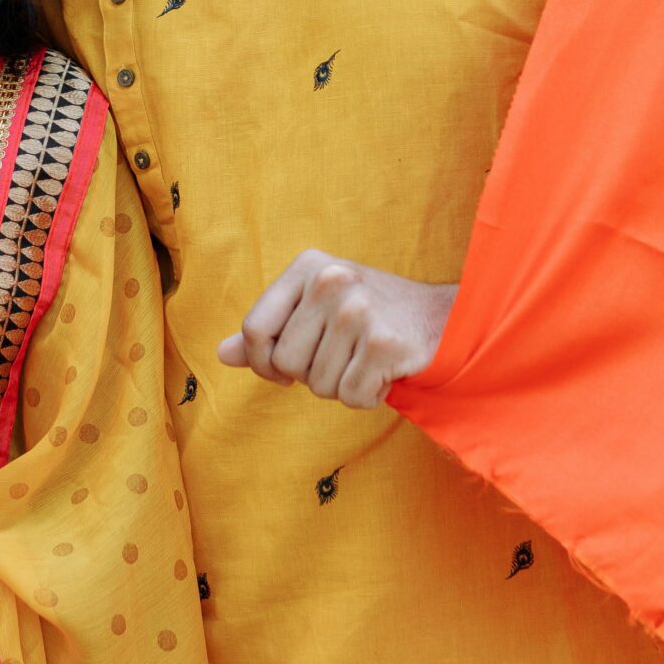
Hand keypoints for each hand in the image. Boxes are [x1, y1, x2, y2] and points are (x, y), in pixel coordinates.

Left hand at [217, 249, 455, 410]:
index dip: (262, 362)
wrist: (441, 319)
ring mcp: (358, 310)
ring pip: (319, 386)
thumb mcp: (315, 307)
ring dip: (341, 385)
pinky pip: (351, 397)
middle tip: (341, 356)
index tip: (282, 372)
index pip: (255, 329)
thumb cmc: (369, 314)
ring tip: (364, 360)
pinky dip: (367, 396)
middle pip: (286, 363)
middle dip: (309, 375)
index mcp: (307, 266)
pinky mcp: (385, 344)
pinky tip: (383, 372)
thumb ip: (270, 329)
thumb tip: (222, 354)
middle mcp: (331, 281)